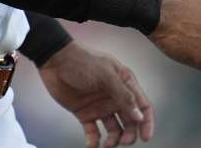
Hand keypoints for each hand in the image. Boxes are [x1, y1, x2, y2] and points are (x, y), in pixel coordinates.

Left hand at [37, 42, 153, 147]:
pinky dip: (93, 141)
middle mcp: (114, 97)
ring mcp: (100, 106)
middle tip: (124, 142)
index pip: (142, 105)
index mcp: (124, 84)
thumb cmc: (82, 61)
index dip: (146, 122)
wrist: (54, 60)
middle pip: (129, 121)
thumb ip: (124, 96)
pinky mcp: (85, 113)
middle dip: (129, 134)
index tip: (145, 137)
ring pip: (113, 129)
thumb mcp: (106, 75)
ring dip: (113, 139)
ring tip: (107, 144)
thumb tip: (139, 116)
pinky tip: (91, 145)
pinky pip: (92, 131)